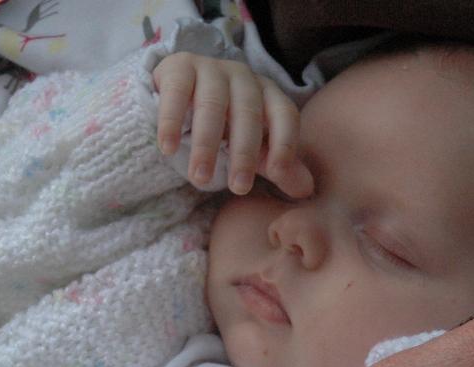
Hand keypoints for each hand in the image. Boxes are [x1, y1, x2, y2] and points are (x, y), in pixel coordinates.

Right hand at [153, 51, 312, 197]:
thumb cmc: (226, 123)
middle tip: (237, 188)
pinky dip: (171, 122)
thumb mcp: (254, 146)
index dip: (285, 142)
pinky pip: (177, 93)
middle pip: (249, 112)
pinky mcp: (179, 68)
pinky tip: (168, 148)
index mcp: (268, 94)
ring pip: (212, 104)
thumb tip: (305, 191)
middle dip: (244, 152)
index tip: (277, 174)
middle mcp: (243, 77)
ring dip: (206, 143)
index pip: (285, 114)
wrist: (181, 91)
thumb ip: (277, 166)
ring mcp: (211, 69)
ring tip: (199, 178)